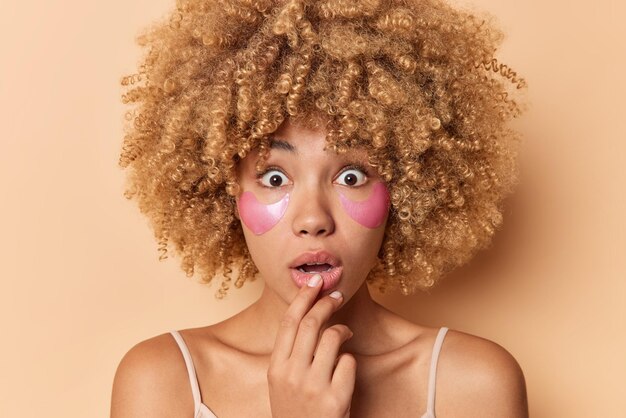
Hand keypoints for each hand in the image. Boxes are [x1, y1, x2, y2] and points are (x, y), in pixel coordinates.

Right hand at [267, 274, 355, 417]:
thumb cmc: (297, 412)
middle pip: (311, 324)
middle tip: (337, 296)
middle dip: (326, 303)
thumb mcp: (283, 384)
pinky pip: (348, 363)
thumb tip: (309, 316)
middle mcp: (292, 375)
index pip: (288, 322)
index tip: (315, 281)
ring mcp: (313, 388)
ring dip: (342, 330)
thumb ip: (291, 355)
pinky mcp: (335, 400)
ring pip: (332, 339)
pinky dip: (350, 360)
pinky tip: (346, 369)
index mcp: (276, 368)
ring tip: (345, 332)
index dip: (303, 297)